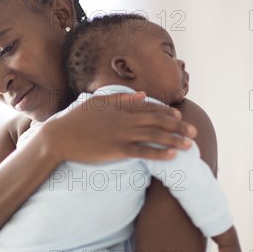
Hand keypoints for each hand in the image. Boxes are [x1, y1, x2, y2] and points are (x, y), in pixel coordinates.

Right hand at [40, 92, 197, 162]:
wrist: (59, 137)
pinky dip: (159, 153)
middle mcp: (125, 119)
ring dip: (174, 140)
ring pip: (154, 136)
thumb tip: (143, 95)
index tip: (179, 116)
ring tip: (189, 145)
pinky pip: (143, 152)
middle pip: (158, 121)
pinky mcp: (117, 150)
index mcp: (121, 106)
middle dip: (178, 127)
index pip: (150, 107)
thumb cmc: (76, 119)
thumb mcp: (98, 102)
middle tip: (194, 131)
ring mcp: (122, 135)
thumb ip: (121, 97)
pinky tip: (172, 156)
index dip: (167, 112)